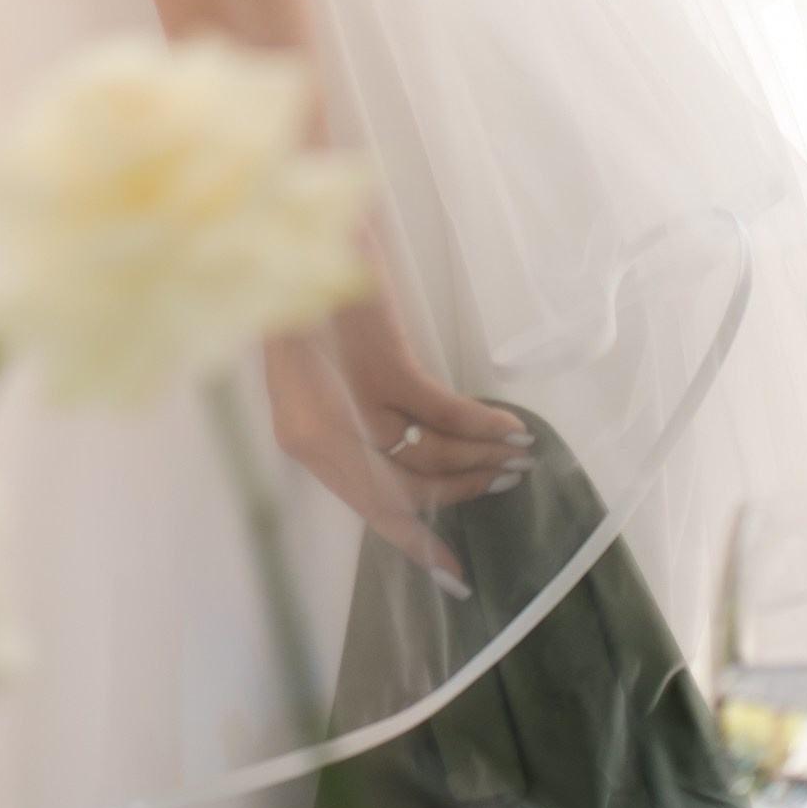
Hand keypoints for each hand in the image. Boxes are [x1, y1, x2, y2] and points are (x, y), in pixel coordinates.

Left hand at [265, 282, 532, 593]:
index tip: (454, 577)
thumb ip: (351, 418)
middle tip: (502, 480)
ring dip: (479, 458)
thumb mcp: (320, 372)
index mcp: (302, 436)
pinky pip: (443, 413)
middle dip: (461, 490)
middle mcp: (320, 431)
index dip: (413, 540)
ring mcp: (350, 401)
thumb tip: (411, 456)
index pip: (367, 506)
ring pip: (430, 455)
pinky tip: (510, 427)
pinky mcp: (381, 365)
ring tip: (513, 452)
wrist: (293, 230)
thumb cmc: (306, 293)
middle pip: (406, 491)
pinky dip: (482, 424)